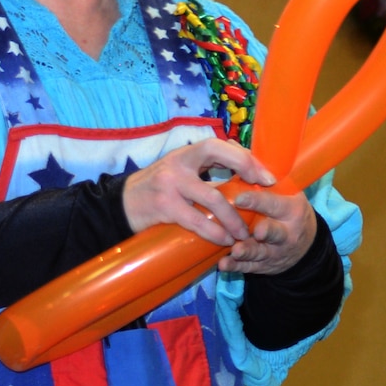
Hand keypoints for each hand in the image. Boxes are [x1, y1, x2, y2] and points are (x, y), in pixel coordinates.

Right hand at [121, 138, 315, 273]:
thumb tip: (244, 167)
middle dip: (247, 171)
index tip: (265, 175)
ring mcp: (170, 184)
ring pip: (213, 197)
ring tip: (244, 232)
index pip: (220, 145)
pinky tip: (224, 240)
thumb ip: (206, 168)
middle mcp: (178, 163)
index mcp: (186, 153)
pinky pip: (196, 220)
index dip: (244, 157)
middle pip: (218, 156)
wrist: (120, 206)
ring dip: (234, 217)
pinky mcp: (164, 206)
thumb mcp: (179, 172)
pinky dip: (214, 232)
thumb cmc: (157, 190)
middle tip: (265, 194)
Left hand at [215, 188, 316, 275]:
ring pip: (261, 252)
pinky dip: (236, 267)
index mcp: (291, 210)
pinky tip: (224, 265)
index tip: (241, 199)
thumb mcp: (287, 193)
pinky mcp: (264, 265)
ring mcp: (275, 251)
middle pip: (274, 232)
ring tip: (235, 251)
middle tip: (253, 231)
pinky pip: (249, 267)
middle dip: (265, 232)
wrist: (306, 245)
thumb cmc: (288, 211)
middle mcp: (287, 233)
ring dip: (247, 252)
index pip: (275, 204)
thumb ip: (264, 179)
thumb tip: (236, 152)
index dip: (258, 202)